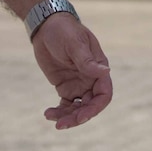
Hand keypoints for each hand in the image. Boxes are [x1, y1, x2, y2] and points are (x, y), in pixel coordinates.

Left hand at [31, 12, 112, 129]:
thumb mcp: (75, 44)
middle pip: (90, 105)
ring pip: (77, 108)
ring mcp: (78, 84)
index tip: (82, 116)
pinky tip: (48, 113)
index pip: (104, 94)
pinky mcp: (65, 86)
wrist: (46, 26)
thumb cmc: (64, 30)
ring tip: (51, 118)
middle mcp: (90, 79)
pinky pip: (65, 105)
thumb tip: (106, 71)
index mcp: (98, 68)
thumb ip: (88, 61)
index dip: (95, 107)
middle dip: (78, 117)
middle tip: (62, 124)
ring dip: (67, 117)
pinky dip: (59, 112)